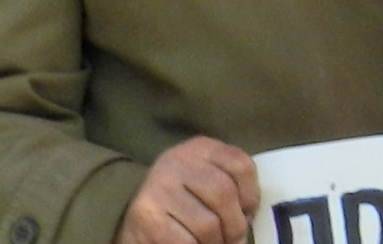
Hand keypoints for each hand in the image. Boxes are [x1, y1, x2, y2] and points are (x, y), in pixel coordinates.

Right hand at [115, 136, 259, 243]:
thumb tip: (247, 218)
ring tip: (213, 242)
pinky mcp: (146, 215)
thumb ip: (230, 184)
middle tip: (233, 238)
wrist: (130, 211)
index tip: (247, 214)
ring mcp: (160, 187)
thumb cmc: (180, 197)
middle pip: (225, 194)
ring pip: (208, 224)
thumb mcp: (205, 177)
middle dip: (235, 225)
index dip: (251, 196)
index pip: (241, 165)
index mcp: (200, 147)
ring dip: (216, 242)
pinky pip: (186, 242)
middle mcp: (177, 161)